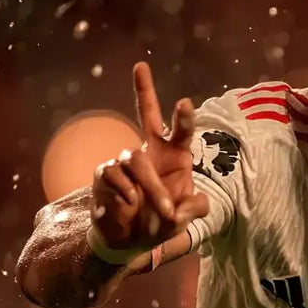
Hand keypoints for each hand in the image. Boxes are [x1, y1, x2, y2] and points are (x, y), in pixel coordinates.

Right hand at [91, 62, 210, 250]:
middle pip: (146, 115)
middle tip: (140, 66)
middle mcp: (151, 152)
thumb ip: (193, 210)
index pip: (180, 132)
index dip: (182, 119)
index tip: (184, 102)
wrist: (128, 241)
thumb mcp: (182, 221)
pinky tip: (129, 204)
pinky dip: (125, 191)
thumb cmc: (159, 224)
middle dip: (144, 90)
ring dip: (151, 186)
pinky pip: (114, 174)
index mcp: (175, 157)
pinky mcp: (106, 173)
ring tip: (161, 210)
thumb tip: (200, 199)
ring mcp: (127, 161)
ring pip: (135, 160)